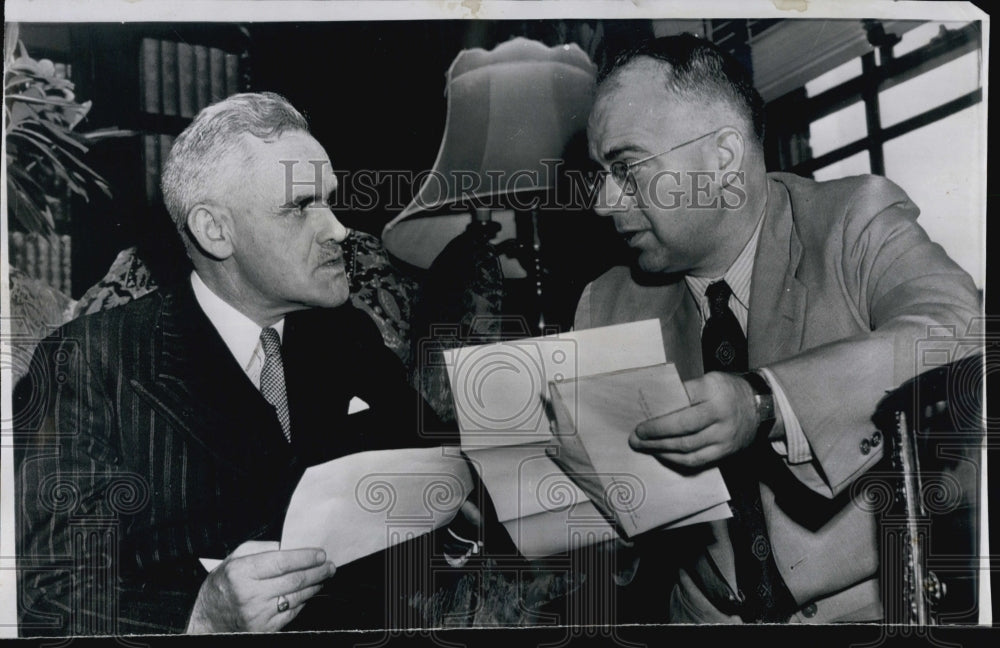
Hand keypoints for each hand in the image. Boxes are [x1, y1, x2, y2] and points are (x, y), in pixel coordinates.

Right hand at [186, 540, 335, 633]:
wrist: (207, 622)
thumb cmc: (221, 587)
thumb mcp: (233, 559)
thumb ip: (260, 549)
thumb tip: (287, 546)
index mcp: (241, 572)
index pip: (282, 562)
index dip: (306, 557)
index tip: (320, 553)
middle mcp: (250, 594)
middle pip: (294, 580)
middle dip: (317, 571)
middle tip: (329, 565)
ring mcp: (258, 614)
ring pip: (297, 596)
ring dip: (315, 586)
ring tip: (323, 577)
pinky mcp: (264, 629)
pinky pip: (291, 612)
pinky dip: (303, 601)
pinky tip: (308, 593)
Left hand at [629, 371, 759, 468]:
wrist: (762, 406)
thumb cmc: (728, 391)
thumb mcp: (710, 381)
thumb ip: (686, 392)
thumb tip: (654, 405)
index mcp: (713, 390)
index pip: (681, 401)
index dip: (659, 415)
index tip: (640, 421)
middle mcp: (720, 414)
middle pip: (682, 428)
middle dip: (655, 435)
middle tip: (635, 437)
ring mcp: (724, 436)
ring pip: (687, 447)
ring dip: (660, 449)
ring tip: (643, 446)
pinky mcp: (725, 452)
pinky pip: (696, 460)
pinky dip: (675, 459)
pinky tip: (661, 454)